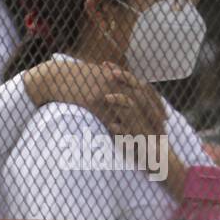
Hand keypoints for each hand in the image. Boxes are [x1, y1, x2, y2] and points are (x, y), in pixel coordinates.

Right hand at [23, 59, 164, 139]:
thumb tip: (121, 92)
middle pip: (142, 101)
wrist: (55, 76)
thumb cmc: (74, 77)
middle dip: (154, 117)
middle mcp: (115, 83)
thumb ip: (110, 82)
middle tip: (163, 131)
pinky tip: (126, 144)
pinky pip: (109, 119)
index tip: (165, 115)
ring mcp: (104, 93)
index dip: (156, 103)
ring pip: (129, 112)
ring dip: (140, 127)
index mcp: (117, 77)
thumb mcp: (96, 75)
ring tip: (149, 141)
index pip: (144, 90)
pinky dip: (119, 132)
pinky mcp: (93, 102)